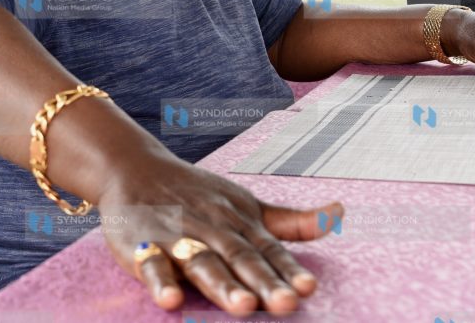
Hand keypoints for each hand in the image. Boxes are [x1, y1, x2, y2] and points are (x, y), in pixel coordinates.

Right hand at [97, 154, 343, 315]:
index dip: (288, 269)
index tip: (308, 288)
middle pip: (240, 258)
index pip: (268, 250)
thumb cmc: (196, 194)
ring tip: (242, 305)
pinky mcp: (142, 244)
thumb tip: (340, 212)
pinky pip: (151, 264)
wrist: (134, 168)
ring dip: (222, 284)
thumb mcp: (245, 204)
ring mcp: (178, 237)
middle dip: (264, 282)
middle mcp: (212, 229)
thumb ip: (290, 221)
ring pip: (202, 262)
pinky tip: (171, 299)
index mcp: (238, 223)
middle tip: (287, 303)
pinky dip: (159, 280)